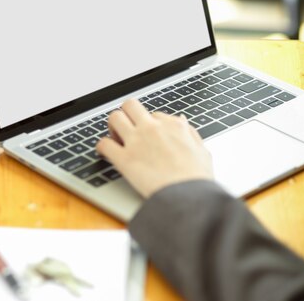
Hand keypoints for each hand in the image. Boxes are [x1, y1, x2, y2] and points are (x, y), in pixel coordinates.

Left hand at [96, 98, 212, 197]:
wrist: (188, 198)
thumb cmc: (197, 179)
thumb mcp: (202, 151)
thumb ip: (189, 133)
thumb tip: (180, 120)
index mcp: (173, 126)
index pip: (153, 114)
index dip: (149, 124)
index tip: (148, 134)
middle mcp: (152, 129)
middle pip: (130, 105)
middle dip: (127, 114)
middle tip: (126, 128)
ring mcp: (136, 142)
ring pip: (114, 118)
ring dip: (112, 126)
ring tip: (116, 138)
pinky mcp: (124, 159)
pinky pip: (103, 143)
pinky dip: (101, 147)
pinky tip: (105, 153)